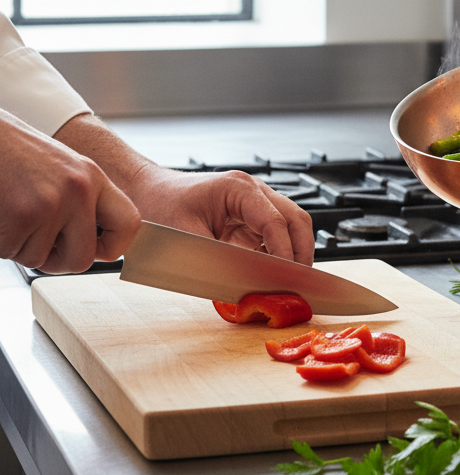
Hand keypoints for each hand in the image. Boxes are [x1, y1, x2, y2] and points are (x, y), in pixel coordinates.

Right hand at [0, 111, 140, 272]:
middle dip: (58, 260)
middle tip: (38, 242)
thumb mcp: (62, 170)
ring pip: (41, 259)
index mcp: (92, 177)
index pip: (128, 223)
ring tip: (13, 213)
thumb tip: (92, 241)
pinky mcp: (22, 217)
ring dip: (22, 246)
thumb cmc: (14, 155)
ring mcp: (52, 204)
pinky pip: (14, 254)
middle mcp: (79, 190)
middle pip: (82, 258)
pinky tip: (3, 215)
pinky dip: (4, 242)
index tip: (99, 252)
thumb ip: (81, 200)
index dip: (114, 247)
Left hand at [53, 114, 314, 266]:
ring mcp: (255, 203)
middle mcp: (254, 191)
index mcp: (239, 189)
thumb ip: (218, 261)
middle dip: (301, 253)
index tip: (286, 279)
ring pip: (292, 226)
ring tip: (289, 282)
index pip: (276, 222)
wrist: (144, 193)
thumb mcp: (185, 238)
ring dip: (294, 253)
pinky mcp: (250, 217)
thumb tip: (244, 286)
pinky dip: (279, 255)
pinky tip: (272, 275)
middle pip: (296, 220)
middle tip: (297, 283)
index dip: (284, 253)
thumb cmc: (159, 206)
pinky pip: (275, 235)